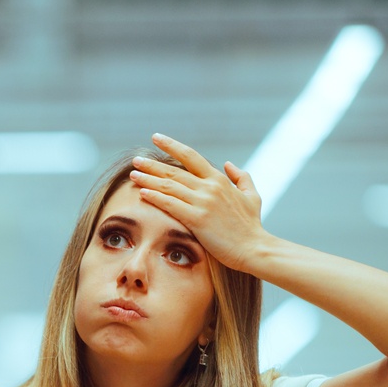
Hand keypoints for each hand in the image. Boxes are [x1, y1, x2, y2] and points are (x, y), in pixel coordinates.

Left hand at [129, 133, 266, 272]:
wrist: (254, 248)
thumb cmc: (252, 226)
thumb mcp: (252, 196)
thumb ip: (241, 178)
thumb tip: (228, 164)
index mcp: (219, 180)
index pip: (191, 156)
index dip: (171, 146)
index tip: (156, 138)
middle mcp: (209, 187)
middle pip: (174, 171)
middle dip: (152, 165)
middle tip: (136, 160)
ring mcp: (202, 202)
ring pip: (169, 186)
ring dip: (148, 179)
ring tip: (133, 174)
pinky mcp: (197, 219)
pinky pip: (170, 204)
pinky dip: (154, 197)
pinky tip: (141, 193)